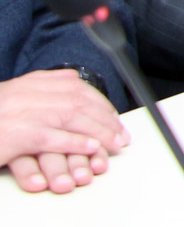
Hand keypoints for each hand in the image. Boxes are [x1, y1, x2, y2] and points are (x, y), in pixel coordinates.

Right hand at [0, 71, 128, 193]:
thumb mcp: (15, 95)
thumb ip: (42, 87)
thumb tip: (73, 83)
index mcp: (30, 82)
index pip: (76, 87)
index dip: (99, 103)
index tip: (113, 117)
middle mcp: (29, 93)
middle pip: (79, 102)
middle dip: (105, 119)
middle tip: (121, 135)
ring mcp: (23, 113)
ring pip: (73, 118)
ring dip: (98, 132)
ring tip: (113, 144)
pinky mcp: (17, 134)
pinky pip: (54, 138)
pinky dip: (76, 143)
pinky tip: (90, 149)